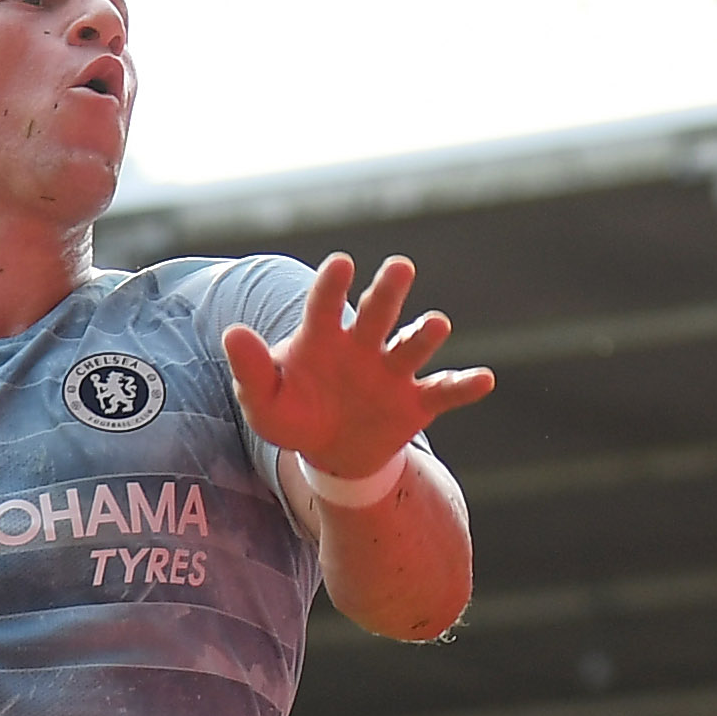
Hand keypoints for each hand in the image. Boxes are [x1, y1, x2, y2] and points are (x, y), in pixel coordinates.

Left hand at [224, 254, 495, 486]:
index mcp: (323, 337)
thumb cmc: (293, 414)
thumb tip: (231, 334)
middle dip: (389, 291)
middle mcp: (363, 344)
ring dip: (425, 334)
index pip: (325, 305)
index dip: (333, 285)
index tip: (342, 264)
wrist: (330, 451)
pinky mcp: (416, 402)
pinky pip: (444, 390)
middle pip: (378, 312)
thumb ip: (250, 369)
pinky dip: (465, 385)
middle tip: (400, 267)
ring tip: (437, 324)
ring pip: (412, 346)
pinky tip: (484, 379)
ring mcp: (392, 371)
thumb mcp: (263, 401)